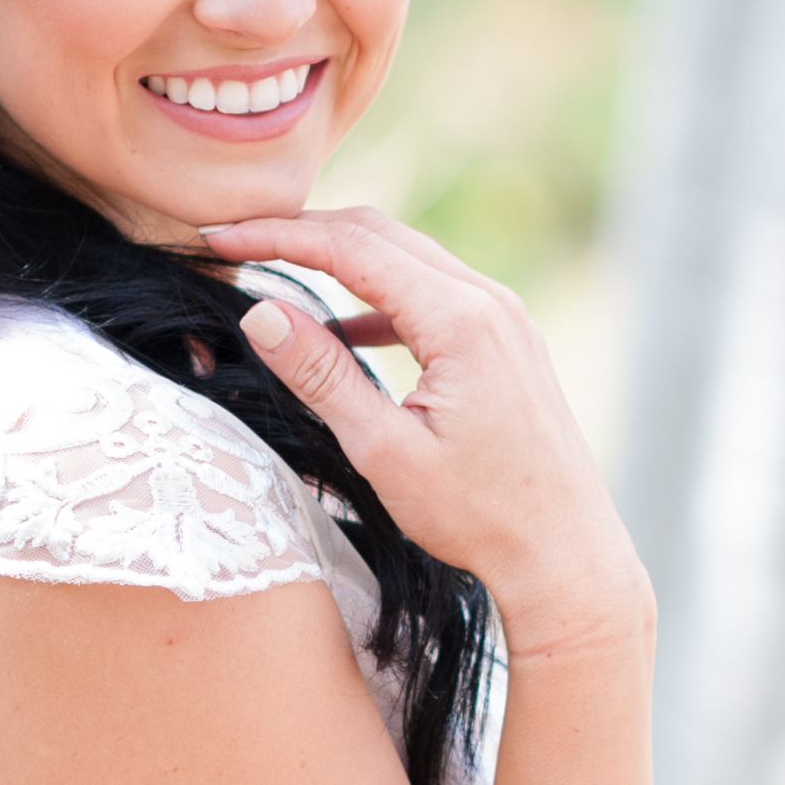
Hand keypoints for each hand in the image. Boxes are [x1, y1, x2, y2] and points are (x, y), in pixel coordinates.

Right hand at [201, 205, 647, 659]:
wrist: (566, 554)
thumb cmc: (481, 516)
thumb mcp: (385, 452)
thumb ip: (322, 377)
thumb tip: (261, 312)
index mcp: (460, 320)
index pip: (351, 247)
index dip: (276, 236)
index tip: (218, 240)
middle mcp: (489, 301)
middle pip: (379, 233)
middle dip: (302, 231)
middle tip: (234, 242)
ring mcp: (504, 318)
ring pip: (407, 257)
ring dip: (340, 258)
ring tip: (275, 273)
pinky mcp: (506, 341)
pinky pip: (431, 294)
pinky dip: (379, 298)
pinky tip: (342, 331)